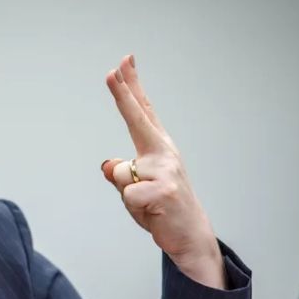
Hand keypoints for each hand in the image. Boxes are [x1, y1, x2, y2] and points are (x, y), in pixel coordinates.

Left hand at [101, 55, 225, 288]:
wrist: (189, 236)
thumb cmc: (161, 208)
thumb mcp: (136, 188)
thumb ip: (122, 172)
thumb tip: (109, 165)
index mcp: (157, 149)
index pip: (142, 112)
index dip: (132, 87)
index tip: (124, 62)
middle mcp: (164, 153)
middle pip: (138, 119)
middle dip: (123, 94)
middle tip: (113, 71)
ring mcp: (166, 170)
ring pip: (122, 174)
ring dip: (127, 195)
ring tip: (148, 204)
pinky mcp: (164, 190)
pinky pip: (128, 196)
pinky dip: (133, 209)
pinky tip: (152, 212)